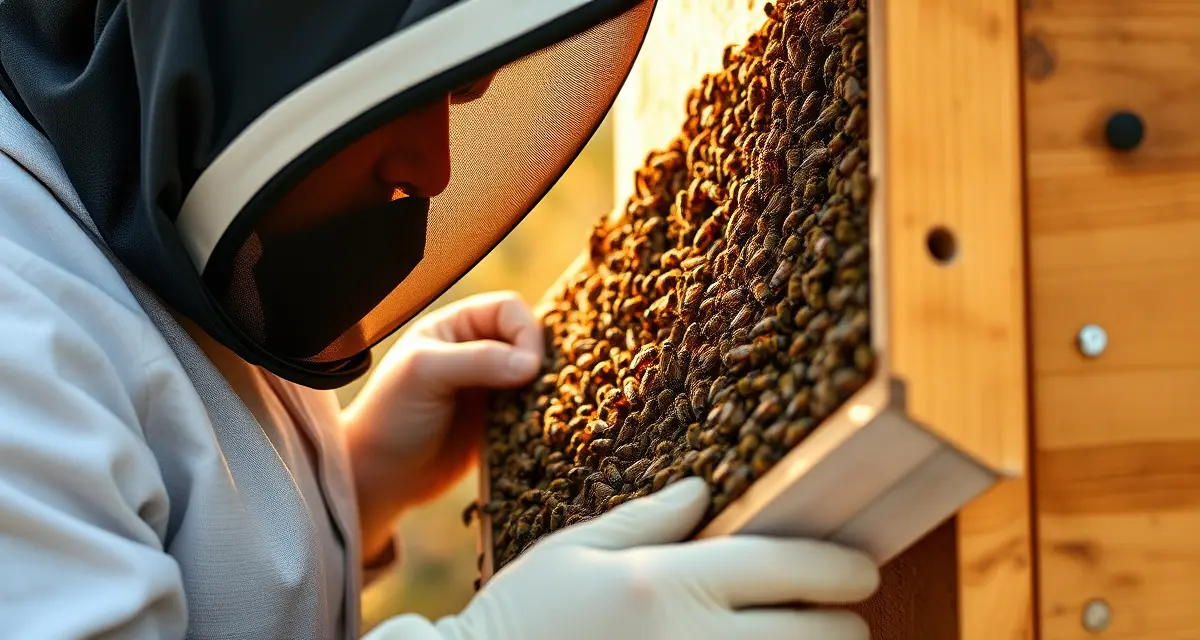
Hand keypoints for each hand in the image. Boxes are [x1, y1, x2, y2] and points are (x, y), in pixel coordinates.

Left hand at [342, 291, 543, 556]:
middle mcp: (477, 351)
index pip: (510, 309)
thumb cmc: (391, 417)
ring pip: (536, 377)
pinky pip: (534, 411)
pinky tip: (532, 429)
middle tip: (534, 388)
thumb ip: (477, 360)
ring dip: (542, 391)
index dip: (525, 332)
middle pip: (530, 340)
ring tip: (535, 410)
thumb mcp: (425, 374)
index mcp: (456, 327)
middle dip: (539, 361)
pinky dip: (539, 417)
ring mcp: (491, 388)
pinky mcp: (501, 422)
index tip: (527, 366)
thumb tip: (531, 364)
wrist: (380, 477)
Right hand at [366, 478, 880, 639]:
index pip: (788, 566)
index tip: (861, 569)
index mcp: (671, 584)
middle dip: (844, 625)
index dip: (840, 566)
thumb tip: (703, 491)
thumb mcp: (574, 551)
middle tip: (842, 617)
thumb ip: (646, 520)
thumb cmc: (520, 616)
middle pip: (818, 635)